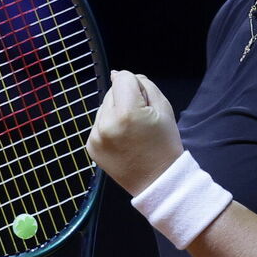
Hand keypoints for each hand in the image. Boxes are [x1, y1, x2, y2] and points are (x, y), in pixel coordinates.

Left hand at [87, 70, 183, 195]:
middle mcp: (106, 123)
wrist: (158, 181)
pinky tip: (123, 140)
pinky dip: (109, 126)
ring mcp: (95, 136)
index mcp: (127, 113)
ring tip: (132, 131)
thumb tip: (118, 74)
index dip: (137, 86)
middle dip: (126, 99)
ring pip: (104, 107)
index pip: (123, 77)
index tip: (146, 104)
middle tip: (141, 121)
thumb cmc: (165, 144)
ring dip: (116, 112)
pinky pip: (99, 123)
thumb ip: (144, 85)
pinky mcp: (91, 146)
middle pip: (112, 91)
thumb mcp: (165, 108)